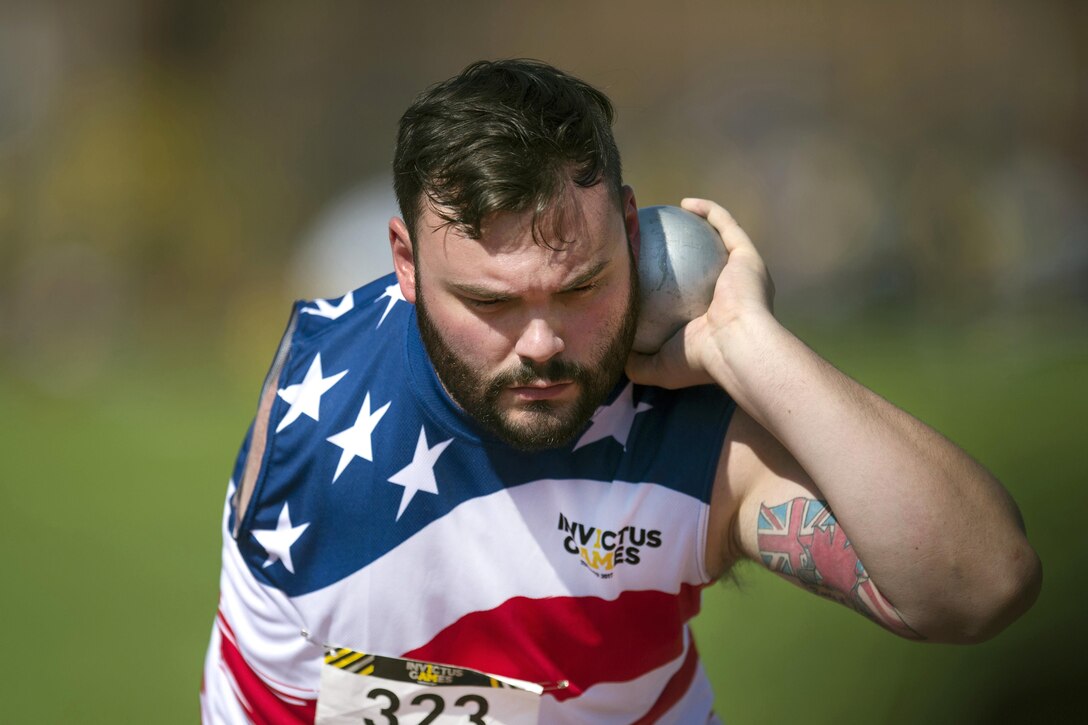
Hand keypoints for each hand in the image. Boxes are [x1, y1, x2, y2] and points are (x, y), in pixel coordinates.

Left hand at [626, 198, 776, 390]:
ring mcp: (742, 273)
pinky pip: (726, 225)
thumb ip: (636, 362)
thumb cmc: (697, 360)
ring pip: (716, 238)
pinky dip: (709, 211)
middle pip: (701, 261)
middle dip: (680, 245)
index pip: (686, 294)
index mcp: (713, 319)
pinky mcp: (749, 256)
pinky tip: (684, 204)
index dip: (665, 279)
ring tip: (667, 213)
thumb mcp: (657, 367)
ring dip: (695, 222)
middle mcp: (730, 294)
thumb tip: (613, 350)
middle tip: (649, 235)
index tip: (639, 267)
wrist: (736, 350)